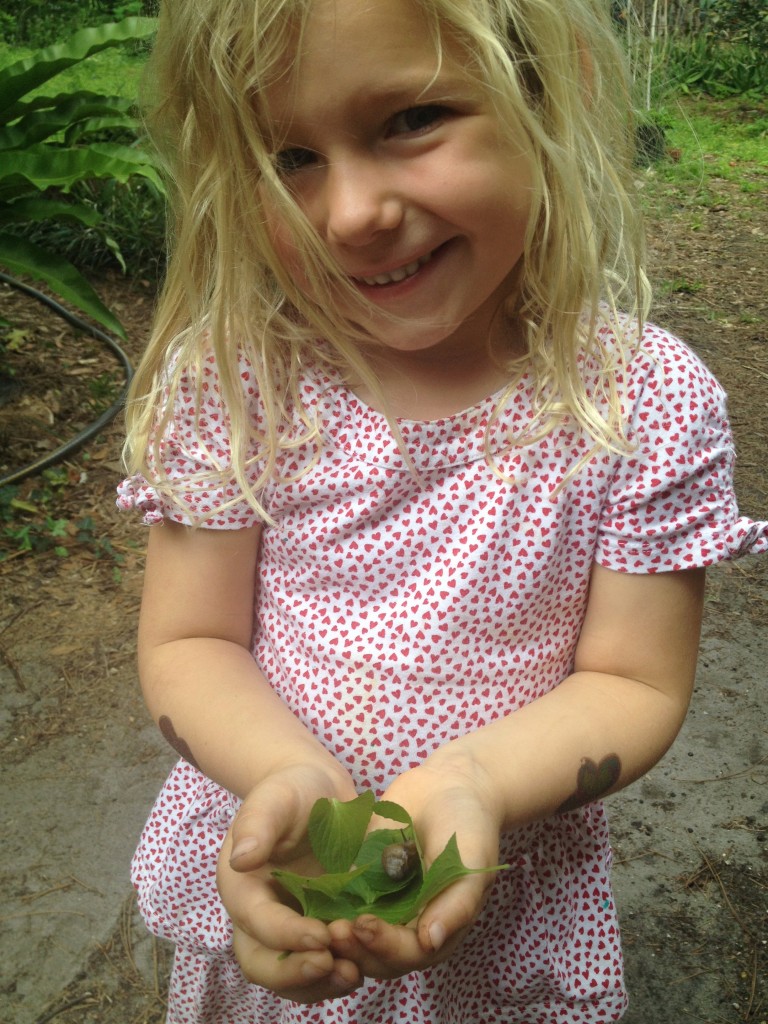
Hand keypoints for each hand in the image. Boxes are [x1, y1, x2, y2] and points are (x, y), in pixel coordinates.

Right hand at [217, 762, 360, 1001]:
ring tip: (354, 975)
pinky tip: (365, 966)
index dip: (287, 936)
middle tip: (333, 966)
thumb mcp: (275, 797)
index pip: (257, 924)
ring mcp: (288, 928)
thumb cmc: (292, 791)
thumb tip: (241, 858)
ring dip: (319, 984)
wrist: (319, 792)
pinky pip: (319, 966)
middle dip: (295, 974)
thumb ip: (257, 823)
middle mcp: (259, 916)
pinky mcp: (316, 930)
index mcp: (243, 888)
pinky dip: (336, 974)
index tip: (322, 936)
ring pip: (290, 977)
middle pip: (263, 965)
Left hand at [328, 752, 503, 979]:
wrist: (448, 784)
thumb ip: (455, 903)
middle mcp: (408, 923)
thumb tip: (430, 941)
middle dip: (356, 947)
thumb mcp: (470, 861)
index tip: (364, 924)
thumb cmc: (469, 824)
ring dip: (339, 935)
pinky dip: (328, 907)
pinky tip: (312, 898)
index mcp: (437, 927)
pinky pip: (343, 902)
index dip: (385, 945)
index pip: (408, 952)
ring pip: (356, 935)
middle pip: (377, 953)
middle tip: (334, 930)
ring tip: (320, 921)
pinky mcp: (362, 881)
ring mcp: (383, 904)